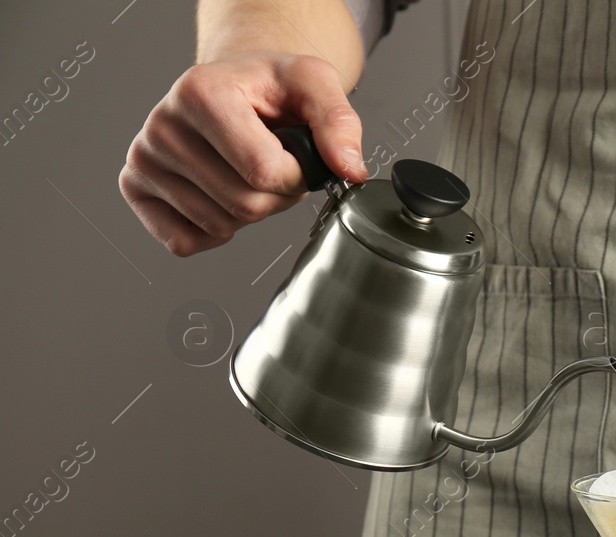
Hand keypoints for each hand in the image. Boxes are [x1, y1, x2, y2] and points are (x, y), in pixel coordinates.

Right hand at [120, 52, 366, 256]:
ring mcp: (144, 159)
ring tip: (244, 172)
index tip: (296, 156)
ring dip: (248, 212)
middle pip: (244, 204)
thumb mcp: (314, 84)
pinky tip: (219, 194)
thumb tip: (349, 168)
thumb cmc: (269, 88)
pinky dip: (214, 231)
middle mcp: (162, 125)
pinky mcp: (135, 189)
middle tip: (273, 165)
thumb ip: (339, 123)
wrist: (234, 87)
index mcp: (200, 92)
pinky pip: (185, 242)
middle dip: (275, 196)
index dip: (297, 176)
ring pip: (219, 225)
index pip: (265, 171)